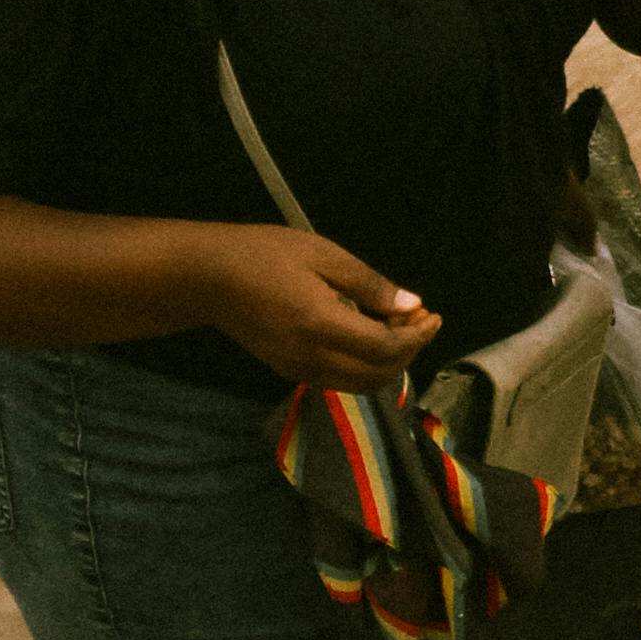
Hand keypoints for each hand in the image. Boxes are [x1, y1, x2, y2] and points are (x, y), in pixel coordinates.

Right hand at [196, 225, 442, 394]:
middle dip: (409, 352)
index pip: (385, 349)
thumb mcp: (323, 255)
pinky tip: (370, 334)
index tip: (433, 315)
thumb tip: (411, 305)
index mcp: (320, 326)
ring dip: (389, 362)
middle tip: (421, 320)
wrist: (207, 278)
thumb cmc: (263, 254)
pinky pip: (340, 379)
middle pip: (379, 375)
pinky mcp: (290, 370)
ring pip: (361, 384)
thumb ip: (370, 284)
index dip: (417, 337)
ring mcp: (298, 369)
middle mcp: (311, 358)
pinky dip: (366, 365)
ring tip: (400, 327)